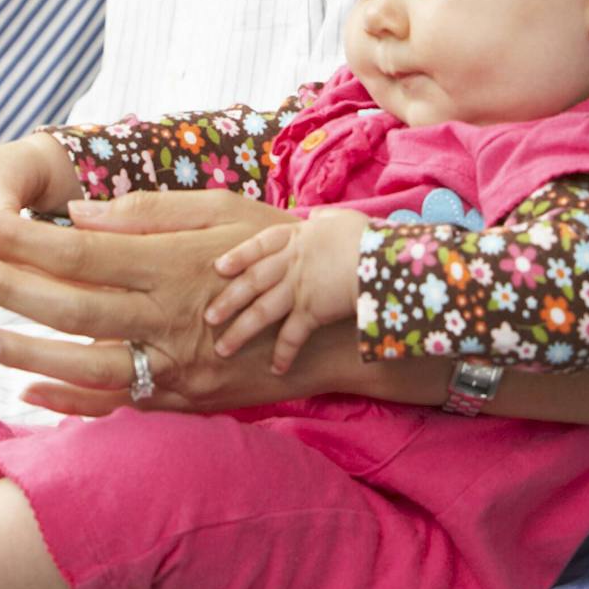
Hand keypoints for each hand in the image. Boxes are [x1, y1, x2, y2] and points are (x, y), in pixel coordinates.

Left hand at [0, 194, 440, 416]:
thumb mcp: (222, 212)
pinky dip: (69, 398)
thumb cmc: (280, 245)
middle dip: (5, 282)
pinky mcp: (185, 397)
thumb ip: (150, 214)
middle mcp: (169, 316)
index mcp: (174, 263)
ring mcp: (176, 364)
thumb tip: (81, 213)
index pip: (80, 249)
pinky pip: (116, 402)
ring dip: (22, 348)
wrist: (341, 318)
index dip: (20, 237)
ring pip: (82, 362)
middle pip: (70, 303)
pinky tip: (30, 387)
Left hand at [209, 208, 370, 373]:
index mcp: (297, 238)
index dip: (238, 257)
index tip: (219, 268)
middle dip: (228, 301)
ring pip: (260, 312)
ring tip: (223, 350)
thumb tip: (317, 218)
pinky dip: (284, 354)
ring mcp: (298, 288)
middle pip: (251, 282)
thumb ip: (324, 221)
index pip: (260, 246)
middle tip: (208, 318)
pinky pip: (292, 336)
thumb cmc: (365, 236)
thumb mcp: (341, 219)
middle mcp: (291, 263)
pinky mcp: (312, 311)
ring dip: (240, 332)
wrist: (380, 257)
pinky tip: (276, 370)